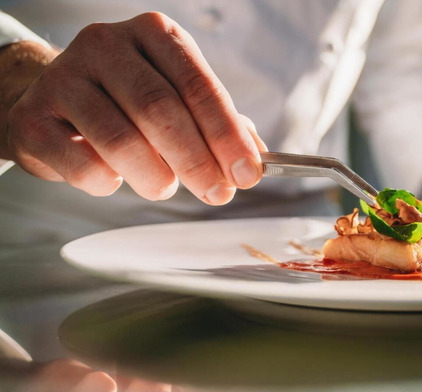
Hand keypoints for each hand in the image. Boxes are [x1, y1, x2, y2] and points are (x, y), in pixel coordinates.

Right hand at [0, 12, 265, 204]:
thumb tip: (255, 160)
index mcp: (154, 34)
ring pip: (121, 138)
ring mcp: (65, 77)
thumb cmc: (127, 100)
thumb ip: (218, 124)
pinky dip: (109, 183)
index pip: (198, 85)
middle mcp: (107, 45)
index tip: (247, 173)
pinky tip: (115, 179)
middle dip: (197, 161)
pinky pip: (82, 164)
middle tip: (217, 193)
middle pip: (161, 110)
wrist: (52, 98)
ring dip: (155, 176)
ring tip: (164, 187)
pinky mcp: (33, 117)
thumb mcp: (177, 97)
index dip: (226, 134)